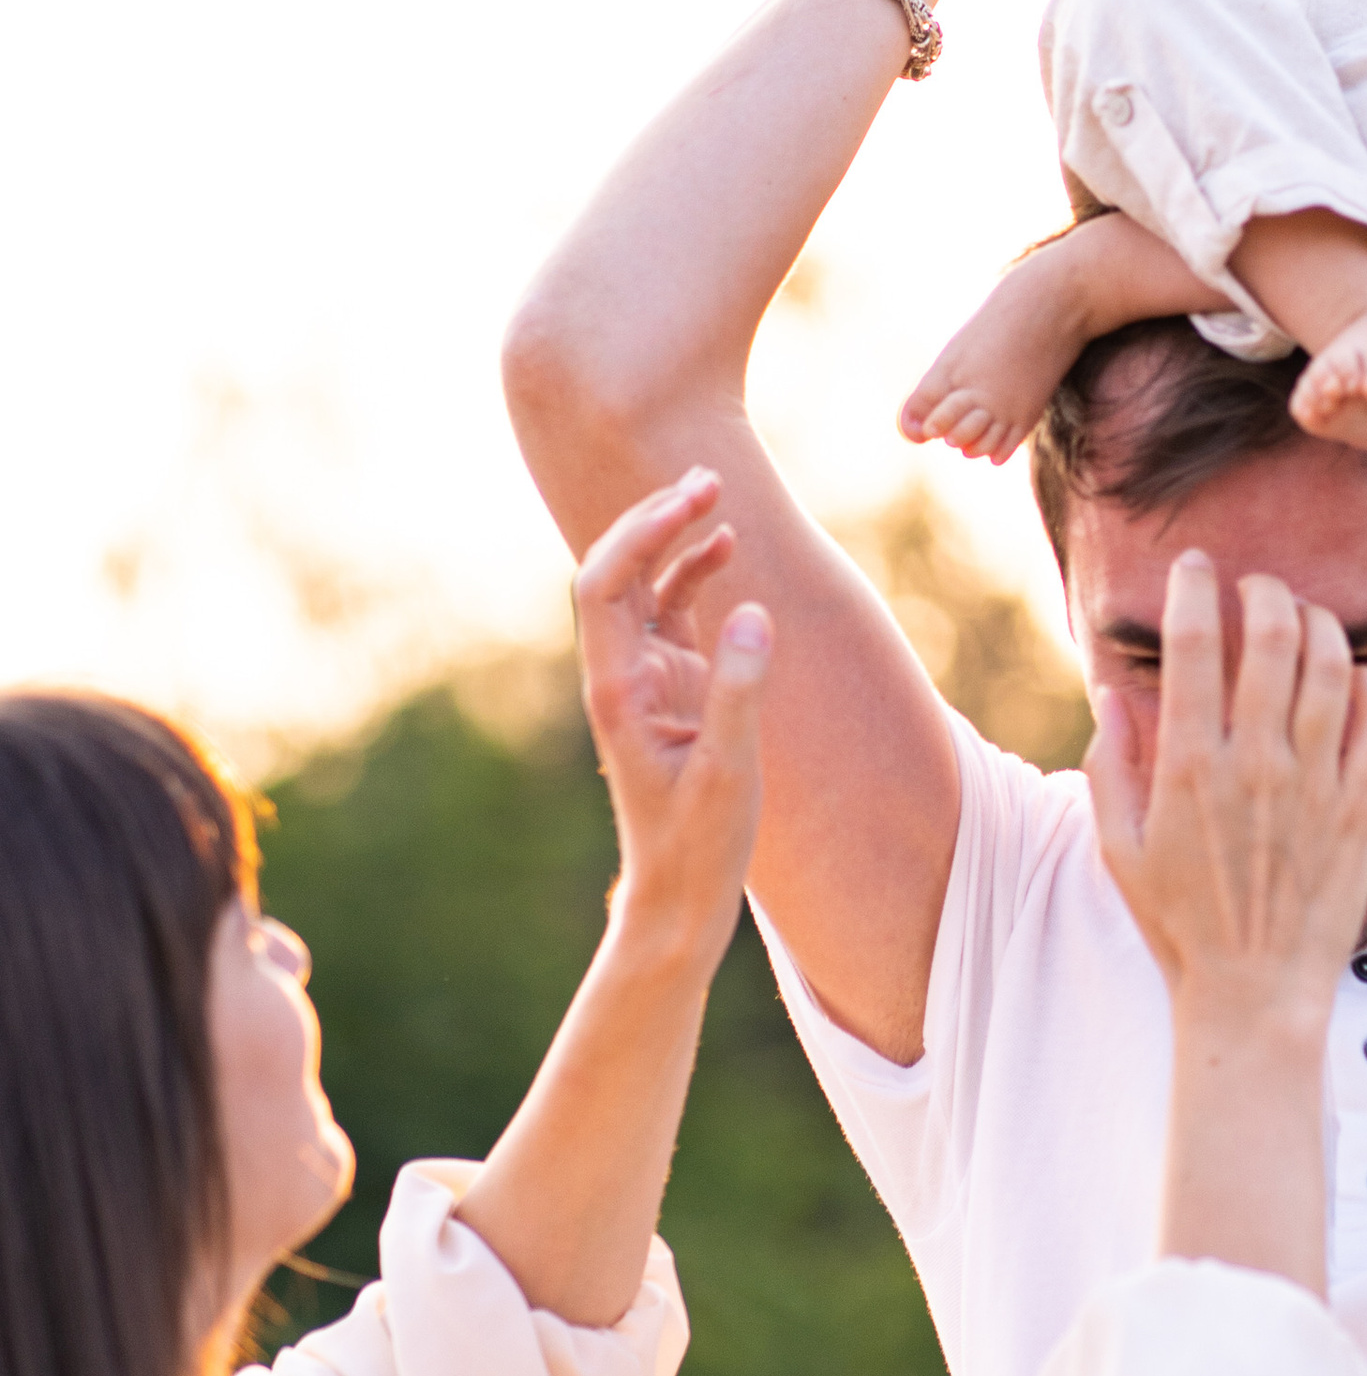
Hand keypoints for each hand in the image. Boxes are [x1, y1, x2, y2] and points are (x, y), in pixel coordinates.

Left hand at [573, 469, 772, 972]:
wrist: (678, 898)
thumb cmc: (698, 845)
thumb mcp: (728, 773)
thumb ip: (739, 691)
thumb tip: (752, 611)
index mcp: (618, 690)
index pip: (605, 586)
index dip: (642, 534)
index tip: (693, 502)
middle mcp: (620, 676)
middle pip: (616, 572)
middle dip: (654, 520)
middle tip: (707, 478)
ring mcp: (643, 681)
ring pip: (644, 588)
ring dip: (673, 540)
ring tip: (716, 494)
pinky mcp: (669, 692)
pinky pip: (672, 618)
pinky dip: (694, 578)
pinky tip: (726, 550)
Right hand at [1087, 553, 1366, 1037]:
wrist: (1255, 994)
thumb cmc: (1180, 924)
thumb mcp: (1119, 848)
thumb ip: (1112, 764)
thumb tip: (1115, 693)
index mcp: (1189, 766)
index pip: (1192, 644)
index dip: (1194, 588)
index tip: (1196, 568)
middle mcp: (1255, 763)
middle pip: (1272, 634)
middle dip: (1264, 590)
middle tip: (1257, 587)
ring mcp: (1315, 782)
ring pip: (1332, 663)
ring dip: (1319, 622)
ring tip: (1305, 620)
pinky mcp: (1359, 806)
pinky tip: (1351, 679)